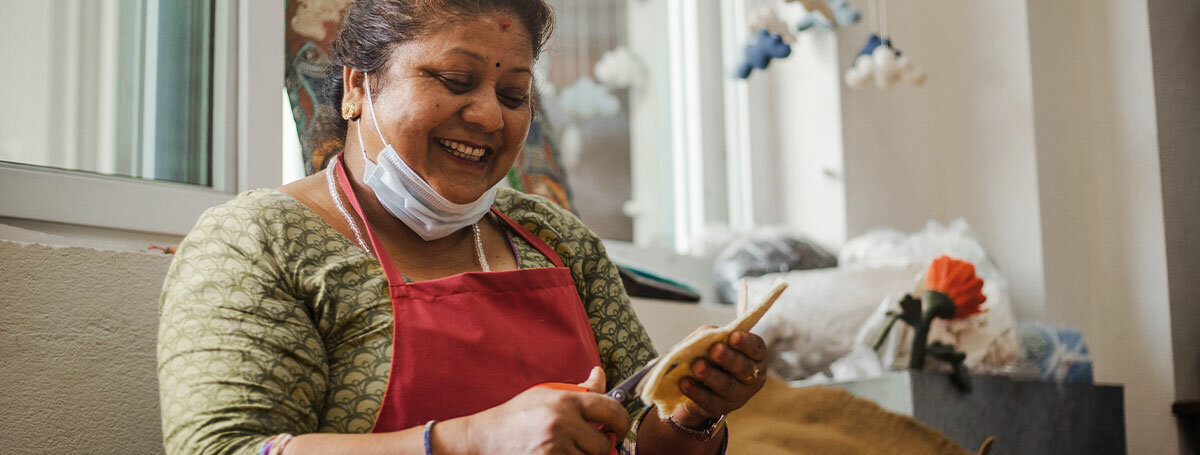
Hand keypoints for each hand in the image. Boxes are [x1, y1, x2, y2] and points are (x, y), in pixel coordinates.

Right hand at [467, 367, 629, 454]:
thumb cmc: (517, 416)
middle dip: (599, 445)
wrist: (484, 439)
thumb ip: (579, 389)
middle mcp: (562, 424)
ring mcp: (554, 449)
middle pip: (603, 443)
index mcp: (565, 401)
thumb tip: (600, 374)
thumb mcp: (547, 395)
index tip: (619, 427)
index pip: (611, 409)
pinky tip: (559, 454)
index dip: (622, 421)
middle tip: (588, 442)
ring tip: (567, 448)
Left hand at [675, 328, 767, 426]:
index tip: (733, 336)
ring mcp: (738, 396)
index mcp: (755, 356)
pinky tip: (685, 383)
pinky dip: (696, 391)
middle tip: (715, 350)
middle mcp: (752, 377)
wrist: (698, 382)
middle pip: (743, 368)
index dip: (745, 342)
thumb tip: (705, 338)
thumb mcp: (712, 340)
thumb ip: (711, 335)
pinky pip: (708, 400)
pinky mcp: (720, 408)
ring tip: (697, 366)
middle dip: (729, 358)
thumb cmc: (709, 354)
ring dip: (711, 375)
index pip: (755, 347)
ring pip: (726, 385)